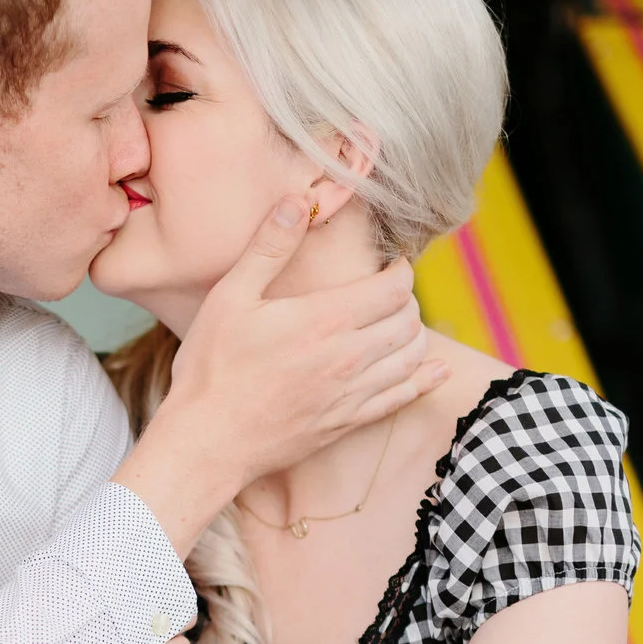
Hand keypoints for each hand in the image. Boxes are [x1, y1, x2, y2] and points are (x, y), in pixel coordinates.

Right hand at [117, 198, 445, 554]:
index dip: (400, 270)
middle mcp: (349, 356)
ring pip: (412, 356)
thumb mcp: (231, 297)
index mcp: (325, 319)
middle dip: (407, 300)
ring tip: (400, 324)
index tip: (391, 265)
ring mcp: (351, 393)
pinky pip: (402, 397)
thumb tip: (298, 202)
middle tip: (390, 293)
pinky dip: (425, 380)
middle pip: (409, 319)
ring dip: (415, 335)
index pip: (394, 287)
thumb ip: (269, 247)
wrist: (208, 441)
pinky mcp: (348, 423)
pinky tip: (435, 371)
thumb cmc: (212, 368)